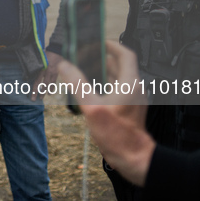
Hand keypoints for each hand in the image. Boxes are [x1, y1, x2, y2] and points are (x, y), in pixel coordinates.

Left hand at [31, 51, 62, 100]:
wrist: (56, 51)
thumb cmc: (45, 54)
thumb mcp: (38, 58)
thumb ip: (34, 65)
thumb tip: (26, 71)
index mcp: (41, 68)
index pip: (36, 81)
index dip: (34, 90)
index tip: (31, 96)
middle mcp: (46, 71)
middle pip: (42, 84)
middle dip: (38, 92)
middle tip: (35, 99)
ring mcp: (52, 72)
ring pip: (48, 84)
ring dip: (45, 91)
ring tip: (42, 97)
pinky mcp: (57, 73)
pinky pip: (54, 81)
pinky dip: (52, 87)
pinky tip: (51, 92)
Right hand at [58, 41, 153, 186]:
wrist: (132, 158)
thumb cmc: (117, 136)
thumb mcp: (92, 107)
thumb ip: (77, 84)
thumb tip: (64, 65)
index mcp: (130, 82)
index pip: (125, 54)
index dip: (111, 45)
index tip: (98, 42)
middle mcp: (134, 88)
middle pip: (118, 65)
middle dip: (100, 59)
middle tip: (83, 57)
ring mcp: (133, 99)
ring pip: (117, 78)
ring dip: (101, 73)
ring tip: (83, 72)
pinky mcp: (128, 108)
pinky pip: (117, 90)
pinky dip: (104, 85)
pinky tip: (91, 92)